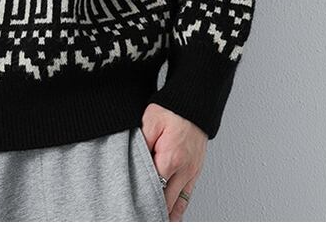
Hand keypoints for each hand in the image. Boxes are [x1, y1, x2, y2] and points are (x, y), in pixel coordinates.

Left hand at [140, 102, 207, 221]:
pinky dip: (178, 208)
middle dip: (152, 210)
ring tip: (153, 221)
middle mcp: (184, 170)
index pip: (153, 187)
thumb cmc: (172, 110)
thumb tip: (133, 159)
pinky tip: (170, 215)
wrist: (194, 104)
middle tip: (138, 218)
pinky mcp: (195, 171)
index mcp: (171, 158)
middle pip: (166, 201)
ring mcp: (191, 172)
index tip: (130, 207)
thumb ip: (141, 143)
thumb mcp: (150, 121)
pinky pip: (187, 196)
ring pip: (178, 203)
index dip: (141, 198)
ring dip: (166, 214)